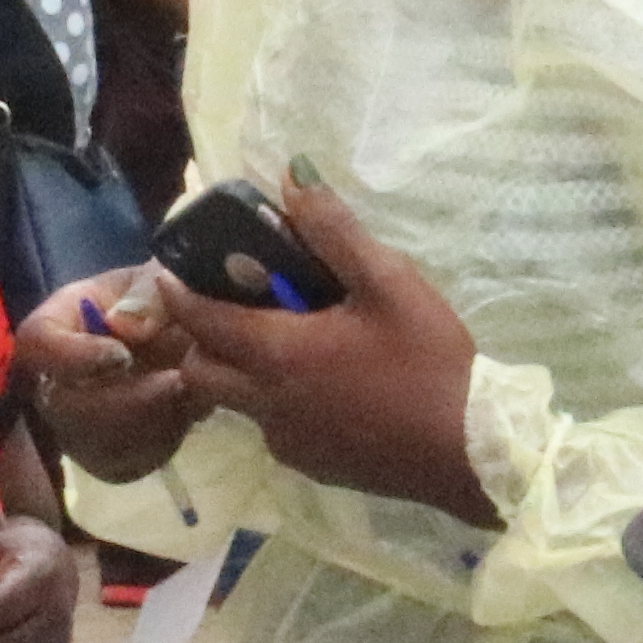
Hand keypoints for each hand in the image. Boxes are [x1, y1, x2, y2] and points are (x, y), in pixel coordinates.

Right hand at [15, 266, 205, 486]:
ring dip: (154, 420)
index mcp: (55, 325)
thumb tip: (126, 330)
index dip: (72, 357)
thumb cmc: (157, 300)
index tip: (122, 355)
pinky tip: (183, 412)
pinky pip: (128, 463)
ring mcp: (73, 427)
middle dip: (128, 399)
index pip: (36, 346)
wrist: (181, 336)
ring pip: (99, 444)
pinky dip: (164, 440)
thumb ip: (144, 300)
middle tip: (178, 380)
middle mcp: (51, 382)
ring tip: (189, 389)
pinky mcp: (103, 457)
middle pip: (65, 409)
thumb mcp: (155, 283)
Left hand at [142, 179, 496, 523]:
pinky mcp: (312, 465)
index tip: (172, 271)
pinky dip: (275, 400)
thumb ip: (334, 231)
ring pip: (235, 404)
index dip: (178, 294)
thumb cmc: (429, 361)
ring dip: (238, 371)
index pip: (200, 322)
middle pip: (200, 372)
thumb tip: (291, 177)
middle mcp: (267, 404)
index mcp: (277, 354)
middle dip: (199, 339)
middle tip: (228, 308)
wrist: (470, 451)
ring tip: (281, 340)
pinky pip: (273, 428)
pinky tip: (323, 382)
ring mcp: (288, 441)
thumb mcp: (389, 282)